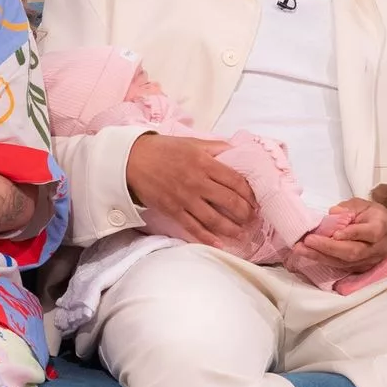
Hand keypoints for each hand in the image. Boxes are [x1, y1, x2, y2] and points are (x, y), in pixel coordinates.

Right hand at [126, 133, 256, 246]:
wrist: (132, 159)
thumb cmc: (163, 149)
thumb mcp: (191, 142)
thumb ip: (215, 147)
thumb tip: (237, 150)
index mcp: (204, 163)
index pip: (236, 181)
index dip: (249, 193)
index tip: (255, 199)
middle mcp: (197, 182)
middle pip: (229, 201)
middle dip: (245, 213)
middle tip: (251, 218)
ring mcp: (185, 198)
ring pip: (214, 219)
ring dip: (231, 228)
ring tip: (241, 233)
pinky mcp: (173, 210)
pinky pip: (193, 227)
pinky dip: (207, 238)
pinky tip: (219, 244)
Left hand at [292, 197, 386, 272]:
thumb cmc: (374, 217)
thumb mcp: (364, 205)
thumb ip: (349, 207)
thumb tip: (333, 213)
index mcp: (380, 228)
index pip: (369, 233)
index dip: (352, 234)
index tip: (335, 233)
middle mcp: (375, 248)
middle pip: (353, 251)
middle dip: (328, 247)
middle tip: (307, 241)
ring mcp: (368, 261)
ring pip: (345, 263)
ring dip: (320, 257)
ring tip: (300, 249)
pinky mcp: (360, 268)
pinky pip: (341, 267)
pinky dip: (323, 261)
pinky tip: (307, 254)